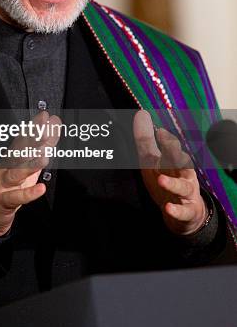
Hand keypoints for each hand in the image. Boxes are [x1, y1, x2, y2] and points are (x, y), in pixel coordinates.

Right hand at [0, 111, 60, 236]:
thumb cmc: (9, 184)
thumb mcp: (28, 161)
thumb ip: (43, 144)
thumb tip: (54, 126)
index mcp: (12, 157)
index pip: (23, 139)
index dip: (33, 127)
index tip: (44, 117)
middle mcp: (7, 167)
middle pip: (18, 152)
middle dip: (31, 140)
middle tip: (45, 130)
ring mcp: (4, 183)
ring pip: (16, 172)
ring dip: (30, 165)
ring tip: (44, 157)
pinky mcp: (4, 199)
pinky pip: (17, 197)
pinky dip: (28, 193)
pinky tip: (40, 188)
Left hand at [133, 110, 206, 235]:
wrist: (184, 212)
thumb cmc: (166, 179)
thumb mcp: (153, 160)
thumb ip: (146, 138)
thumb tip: (141, 114)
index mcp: (174, 160)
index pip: (172, 147)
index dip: (166, 139)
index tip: (159, 130)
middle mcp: (182, 174)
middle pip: (179, 162)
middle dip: (173, 152)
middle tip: (165, 142)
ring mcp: (185, 193)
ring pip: (182, 186)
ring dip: (171, 183)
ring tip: (161, 180)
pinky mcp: (185, 211)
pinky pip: (182, 211)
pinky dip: (176, 210)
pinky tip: (168, 208)